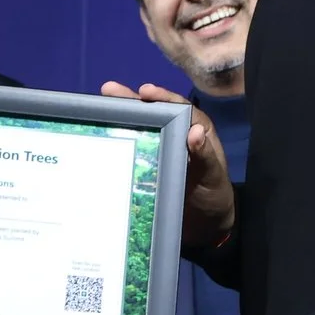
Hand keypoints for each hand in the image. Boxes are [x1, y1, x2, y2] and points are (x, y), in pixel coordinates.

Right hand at [99, 82, 234, 249]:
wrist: (205, 224)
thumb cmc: (214, 196)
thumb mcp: (213, 177)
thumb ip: (205, 156)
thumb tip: (195, 131)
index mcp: (197, 130)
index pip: (178, 107)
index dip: (161, 97)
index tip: (144, 91)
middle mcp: (178, 133)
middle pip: (154, 111)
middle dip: (132, 99)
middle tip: (108, 90)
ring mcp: (162, 147)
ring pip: (142, 125)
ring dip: (123, 114)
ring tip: (100, 102)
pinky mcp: (150, 163)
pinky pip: (135, 144)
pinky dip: (120, 136)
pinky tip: (103, 131)